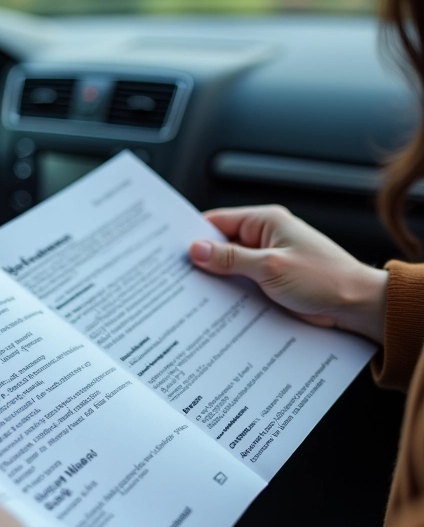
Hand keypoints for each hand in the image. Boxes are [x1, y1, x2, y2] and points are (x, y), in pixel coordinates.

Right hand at [189, 206, 388, 343]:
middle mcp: (265, 237)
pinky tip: (215, 303)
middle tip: (177, 276)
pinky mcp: (270, 281)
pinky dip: (229, 291)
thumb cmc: (324, 279)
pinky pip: (241, 282)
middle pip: (220, 245)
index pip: (218, 221)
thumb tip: (197, 249)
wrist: (355, 305)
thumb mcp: (270, 267)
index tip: (171, 250)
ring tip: (192, 292)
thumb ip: (231, 258)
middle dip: (201, 260)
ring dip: (215, 279)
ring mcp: (267, 260)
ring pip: (229, 266)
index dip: (193, 235)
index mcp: (266, 222)